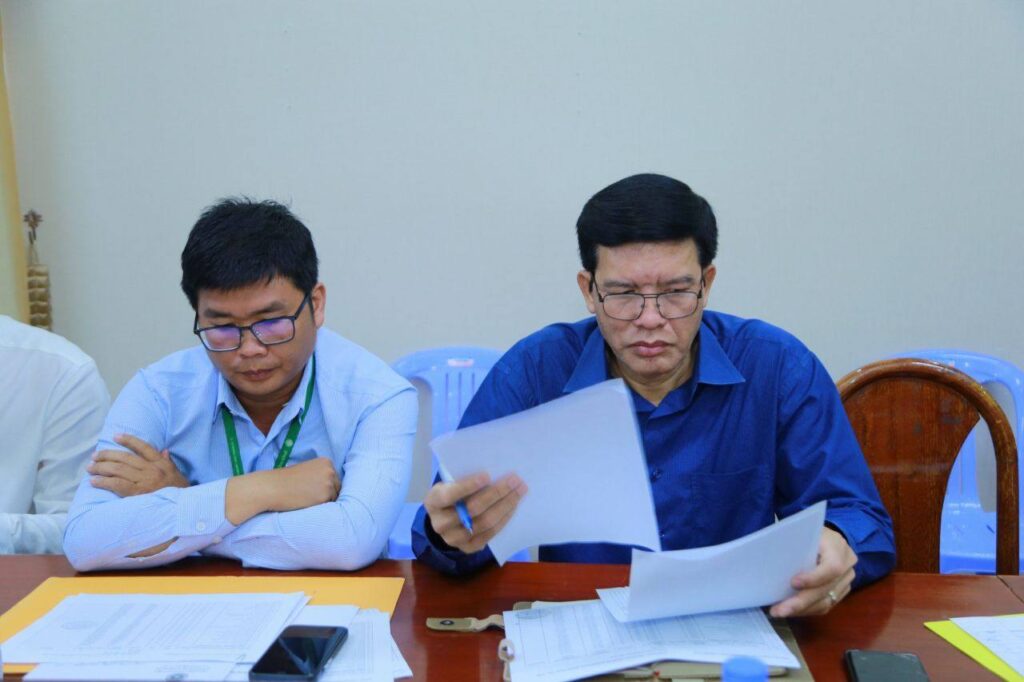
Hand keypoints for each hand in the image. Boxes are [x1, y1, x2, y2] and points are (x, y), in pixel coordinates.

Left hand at [88, 434, 188, 496]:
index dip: (129, 440)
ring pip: (118, 470)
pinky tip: (94, 481)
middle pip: (125, 458)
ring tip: (90, 467)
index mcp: (160, 463)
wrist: (181, 509)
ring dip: (101, 467)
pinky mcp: (136, 494)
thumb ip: (168, 461)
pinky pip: (117, 485)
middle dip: (107, 455)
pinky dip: (103, 482)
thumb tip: (164, 450)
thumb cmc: (179, 491)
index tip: (116, 436)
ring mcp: (144, 481)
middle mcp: (151, 470)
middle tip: (95, 456)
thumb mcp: (177, 473)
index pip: (143, 447)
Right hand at [225, 457, 339, 524]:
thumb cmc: (286, 481)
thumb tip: (335, 489)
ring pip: (334, 498)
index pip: (335, 479)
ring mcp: (329, 483)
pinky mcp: (325, 496)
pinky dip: (319, 507)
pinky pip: (328, 506)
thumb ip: (321, 476)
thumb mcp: (307, 471)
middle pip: (337, 488)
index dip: (324, 487)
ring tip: (306, 499)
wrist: (272, 487)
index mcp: (326, 462)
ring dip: (323, 502)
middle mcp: (330, 470)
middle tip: (307, 496)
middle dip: (326, 495)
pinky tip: (306, 503)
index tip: (311, 489)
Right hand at [424, 472, 527, 553]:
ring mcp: (453, 539)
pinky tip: (513, 506)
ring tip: (519, 491)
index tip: (487, 475)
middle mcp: (440, 523)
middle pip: (472, 510)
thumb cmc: (451, 493)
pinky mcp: (467, 548)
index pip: (450, 495)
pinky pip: (490, 534)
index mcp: (433, 502)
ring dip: (505, 505)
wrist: (444, 518)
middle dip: (496, 493)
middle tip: (514, 480)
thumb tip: (494, 472)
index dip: (468, 486)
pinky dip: (504, 519)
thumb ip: (464, 479)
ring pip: (484, 523)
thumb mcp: (449, 483)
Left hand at [769, 526, 856, 617]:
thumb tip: (770, 558)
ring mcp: (847, 580)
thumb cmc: (810, 532)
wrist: (827, 538)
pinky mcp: (842, 591)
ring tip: (780, 612)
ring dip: (801, 610)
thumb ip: (795, 544)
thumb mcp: (803, 531)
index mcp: (838, 546)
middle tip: (779, 610)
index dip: (814, 578)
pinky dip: (807, 610)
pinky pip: (826, 605)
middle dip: (801, 602)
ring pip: (826, 602)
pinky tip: (792, 610)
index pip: (832, 567)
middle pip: (826, 589)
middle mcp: (848, 565)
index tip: (793, 583)